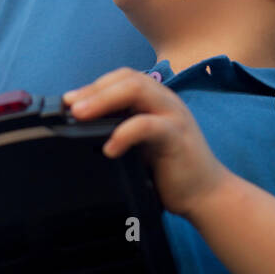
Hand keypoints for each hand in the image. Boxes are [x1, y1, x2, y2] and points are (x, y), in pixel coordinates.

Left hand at [62, 67, 229, 218]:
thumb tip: (80, 127)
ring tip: (80, 116)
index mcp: (156, 100)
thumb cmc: (170, 170)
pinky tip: (110, 148)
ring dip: (103, 100)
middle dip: (94, 90)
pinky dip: (124, 133)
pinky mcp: (178, 137)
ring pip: (137, 91)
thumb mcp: (141, 144)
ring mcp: (174, 116)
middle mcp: (166, 101)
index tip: (68, 101)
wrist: (206, 195)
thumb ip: (121, 129)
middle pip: (127, 78)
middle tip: (70, 107)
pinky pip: (148, 125)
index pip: (122, 77)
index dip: (94, 85)